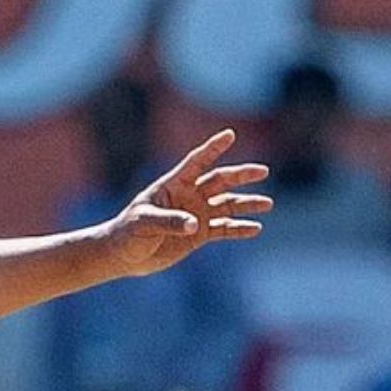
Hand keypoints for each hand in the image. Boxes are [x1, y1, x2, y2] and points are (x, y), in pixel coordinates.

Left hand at [103, 129, 272, 278]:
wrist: (124, 256)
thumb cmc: (127, 234)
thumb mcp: (144, 224)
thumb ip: (169, 222)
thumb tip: (194, 225)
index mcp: (173, 186)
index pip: (196, 162)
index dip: (212, 148)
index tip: (229, 134)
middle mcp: (188, 197)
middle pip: (220, 181)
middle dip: (241, 176)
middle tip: (262, 171)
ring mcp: (196, 215)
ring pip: (227, 204)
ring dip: (246, 203)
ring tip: (267, 204)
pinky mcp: (199, 235)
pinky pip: (224, 229)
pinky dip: (239, 228)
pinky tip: (255, 228)